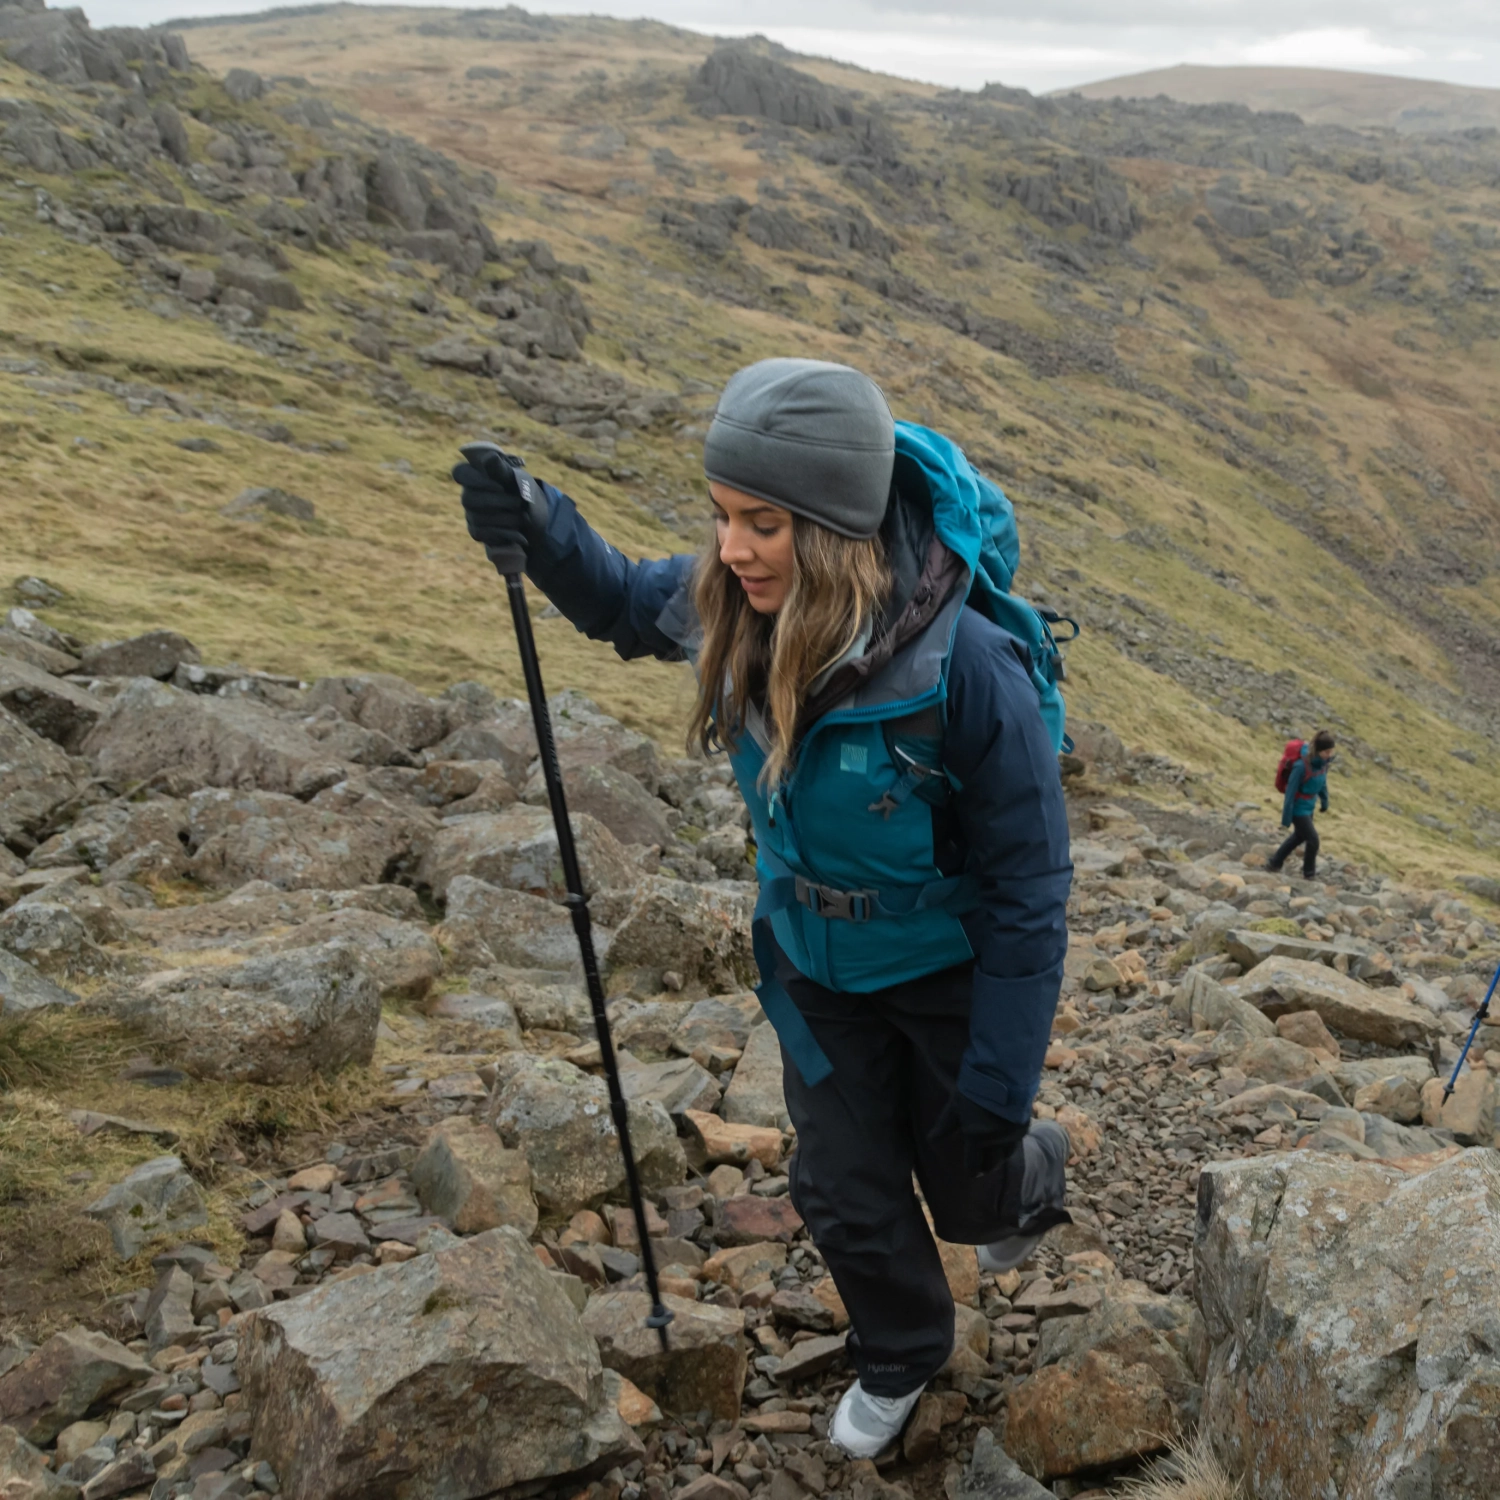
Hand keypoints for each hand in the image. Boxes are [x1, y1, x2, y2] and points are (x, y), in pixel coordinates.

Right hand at [453, 444, 548, 562]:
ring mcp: (470, 514)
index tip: (500, 487)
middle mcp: (468, 493)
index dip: (477, 481)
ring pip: (478, 518)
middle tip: (519, 503)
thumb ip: (501, 470)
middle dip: (499, 502)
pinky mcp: (477, 532)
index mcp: (474, 474)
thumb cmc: (522, 490)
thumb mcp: (516, 478)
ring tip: (524, 517)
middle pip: (469, 499)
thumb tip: (489, 457)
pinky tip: (519, 532)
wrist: (534, 516)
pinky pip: (484, 534)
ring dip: (506, 519)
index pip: (459, 472)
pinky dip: (504, 533)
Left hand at [935, 1092, 1029, 1177]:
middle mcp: (996, 1142)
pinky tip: (1006, 1142)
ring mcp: (1011, 1136)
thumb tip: (931, 1140)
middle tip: (982, 1165)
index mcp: (977, 1138)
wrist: (1003, 1074)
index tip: (971, 1172)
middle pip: (992, 1164)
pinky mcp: (1023, 1127)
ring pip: (1006, 1156)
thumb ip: (945, 1125)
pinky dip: (1009, 1146)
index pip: (974, 1164)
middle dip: (986, 1166)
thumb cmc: (975, 1089)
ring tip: (994, 1155)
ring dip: (999, 1158)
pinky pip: (1016, 1144)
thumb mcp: (955, 1105)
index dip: (972, 1170)